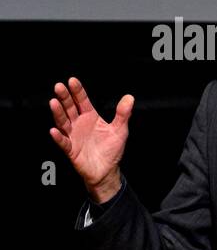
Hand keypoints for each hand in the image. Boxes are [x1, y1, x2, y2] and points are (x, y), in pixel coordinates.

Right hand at [48, 77, 133, 201]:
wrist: (107, 169)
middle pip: (70, 108)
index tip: (72, 80)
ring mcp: (73, 136)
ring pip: (63, 122)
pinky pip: (63, 142)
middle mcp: (79, 124)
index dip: (78, 91)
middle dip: (64, 98)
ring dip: (58, 113)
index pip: (82, 101)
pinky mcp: (71, 150)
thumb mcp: (120, 129)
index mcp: (90, 117)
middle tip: (59, 86)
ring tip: (53, 102)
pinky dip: (58, 137)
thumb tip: (130, 97)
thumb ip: (123, 114)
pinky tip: (54, 130)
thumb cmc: (111, 148)